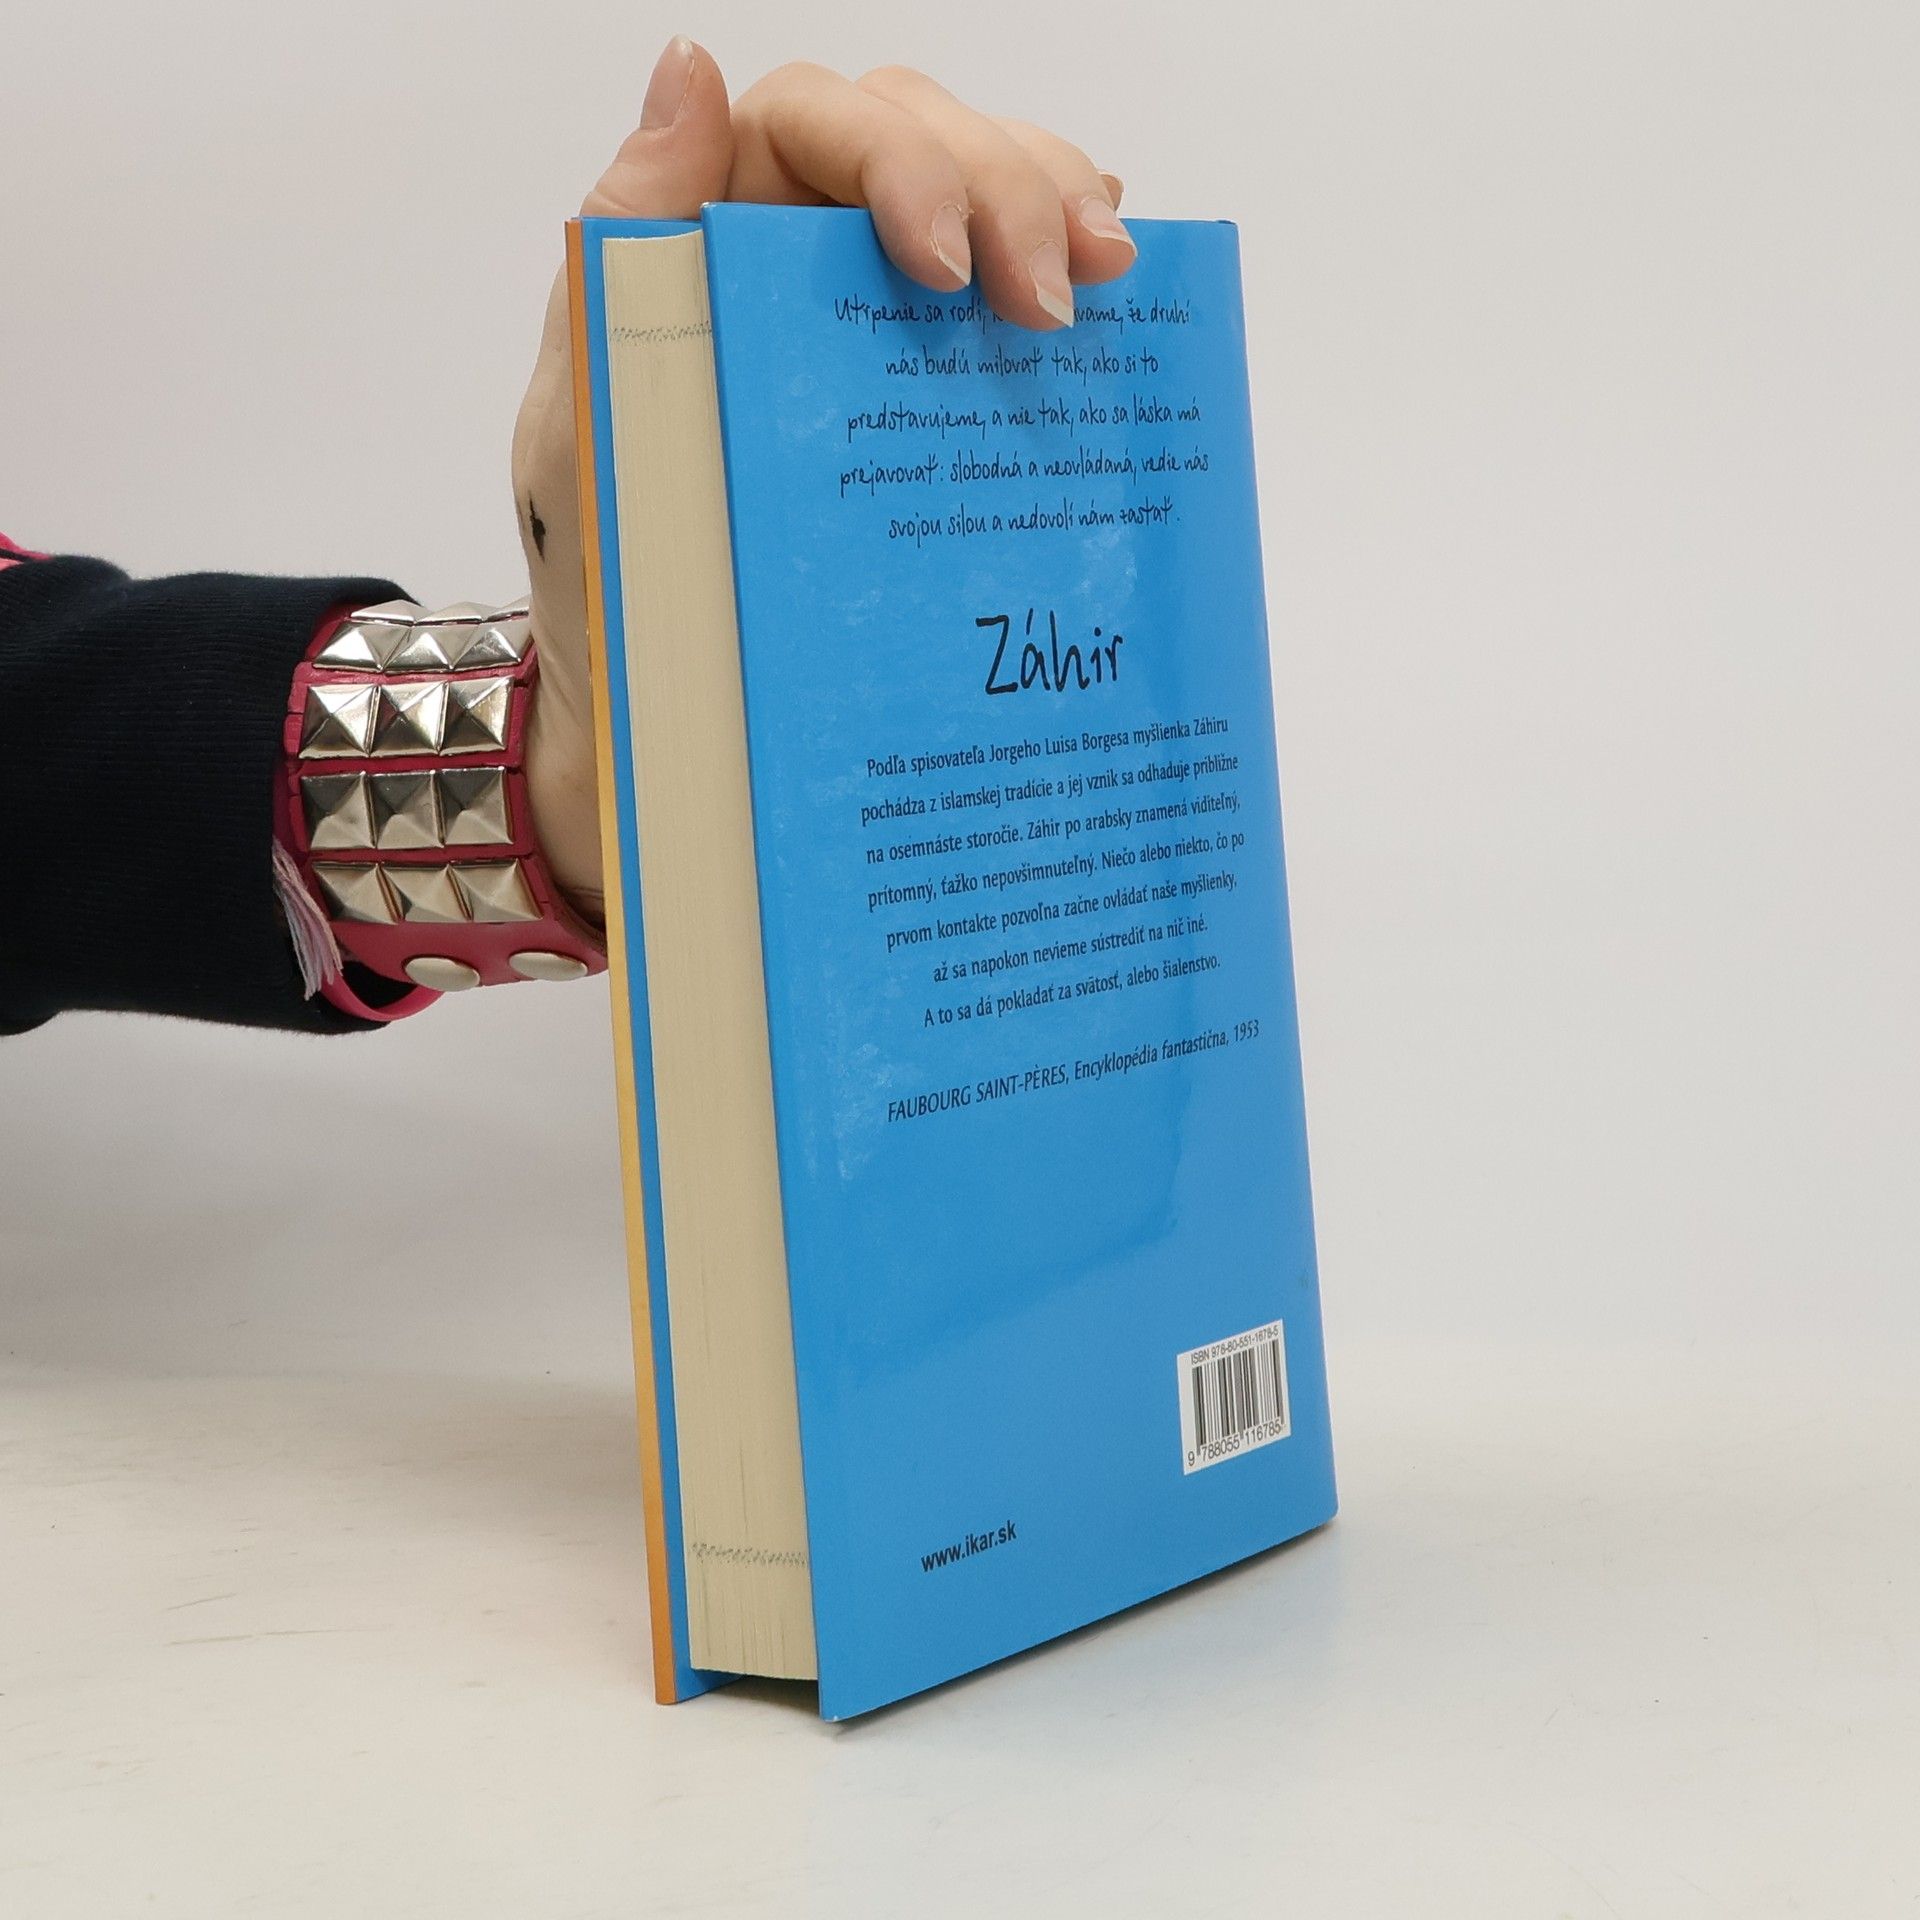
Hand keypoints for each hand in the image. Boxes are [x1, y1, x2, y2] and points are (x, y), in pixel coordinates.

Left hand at [512, 38, 1136, 916]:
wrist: (667, 716)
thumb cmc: (610, 586)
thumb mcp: (581, 430)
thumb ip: (620, 265)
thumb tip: (690, 73)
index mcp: (702, 239)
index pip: (811, 120)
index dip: (898, 158)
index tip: (944, 268)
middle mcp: (794, 250)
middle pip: (923, 135)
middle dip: (1008, 190)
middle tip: (1054, 304)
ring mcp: (874, 315)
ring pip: (985, 190)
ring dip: (1060, 212)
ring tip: (1110, 286)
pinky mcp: (931, 385)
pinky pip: (1008, 293)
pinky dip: (1069, 278)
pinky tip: (1114, 305)